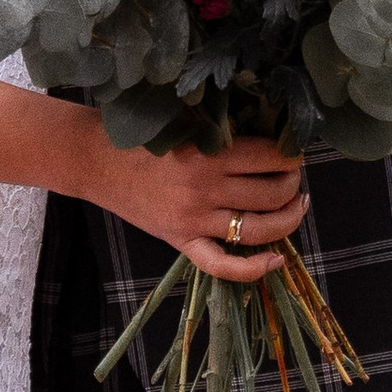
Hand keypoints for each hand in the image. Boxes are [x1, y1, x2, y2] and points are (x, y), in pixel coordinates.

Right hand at [90, 135, 307, 281]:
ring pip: (259, 229)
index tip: (293, 152)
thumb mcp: (184, 123)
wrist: (96, 162)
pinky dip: (254, 268)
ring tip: (295, 205)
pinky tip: (277, 260)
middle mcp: (204, 189)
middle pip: (271, 193)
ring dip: (288, 218)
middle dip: (292, 183)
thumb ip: (220, 129)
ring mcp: (193, 221)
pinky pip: (221, 265)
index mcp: (207, 154)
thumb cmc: (141, 137)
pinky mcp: (181, 241)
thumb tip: (269, 131)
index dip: (291, 155)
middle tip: (293, 176)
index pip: (269, 157)